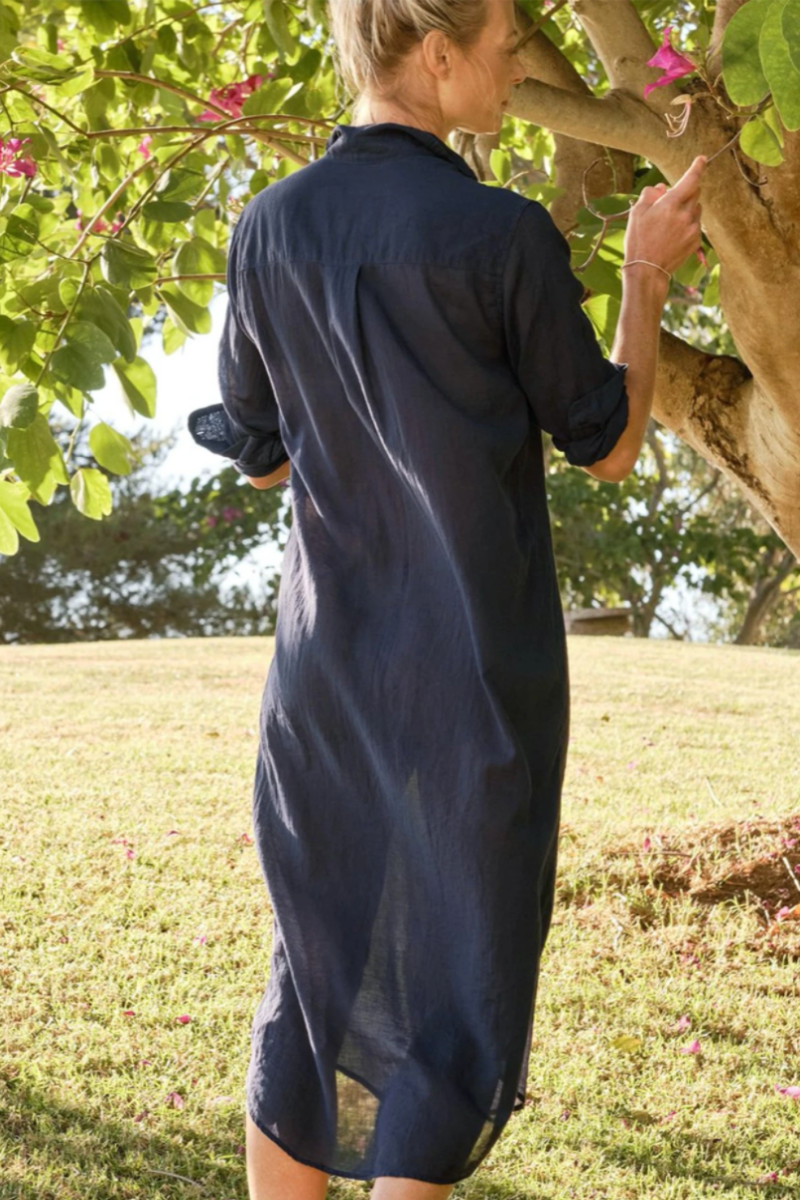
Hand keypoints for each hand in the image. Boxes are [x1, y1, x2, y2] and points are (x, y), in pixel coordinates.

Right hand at [624, 155, 706, 276]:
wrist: (647, 270)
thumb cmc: (639, 241)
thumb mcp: (637, 213)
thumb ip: (650, 194)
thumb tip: (661, 188)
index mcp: (671, 204)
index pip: (691, 179)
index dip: (698, 167)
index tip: (702, 159)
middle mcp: (686, 214)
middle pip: (695, 193)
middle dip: (686, 192)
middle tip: (669, 202)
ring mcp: (693, 228)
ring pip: (696, 209)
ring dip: (687, 208)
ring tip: (670, 222)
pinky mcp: (695, 240)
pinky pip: (695, 224)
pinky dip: (688, 223)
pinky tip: (673, 234)